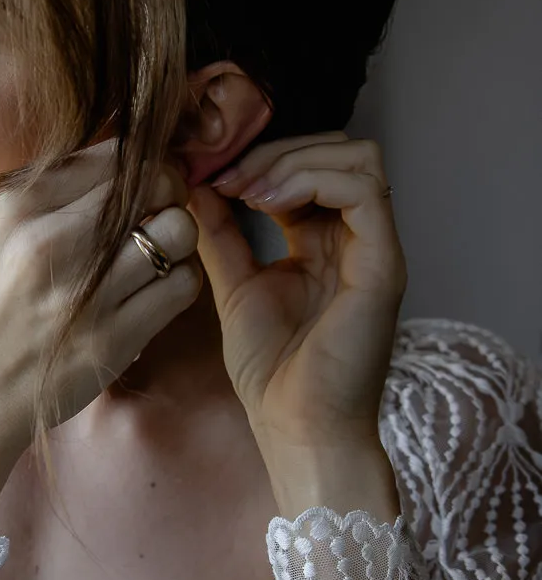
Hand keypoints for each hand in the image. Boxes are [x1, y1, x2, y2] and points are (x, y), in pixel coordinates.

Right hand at [0, 139, 201, 446]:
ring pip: (177, 231)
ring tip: (157, 256)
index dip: (145, 163)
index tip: (145, 183)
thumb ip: (52, 195)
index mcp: (20, 205)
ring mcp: (85, 290)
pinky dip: (180, 282)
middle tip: (158, 216)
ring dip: (178, 240)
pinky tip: (156, 291)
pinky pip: (181, 284)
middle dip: (169, 196)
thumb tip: (122, 158)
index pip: (115, 153)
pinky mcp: (113, 336)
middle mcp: (52, 239)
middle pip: (156, 183)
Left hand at [188, 131, 404, 515]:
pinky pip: (365, 190)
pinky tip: (266, 204)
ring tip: (246, 189)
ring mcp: (375, 250)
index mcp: (324, 244)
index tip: (210, 171)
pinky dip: (312, 180)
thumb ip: (220, 235)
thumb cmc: (271, 373)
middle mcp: (355, 240)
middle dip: (275, 150)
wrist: (297, 430)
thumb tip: (194, 183)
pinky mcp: (384, 266)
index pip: (309, 167)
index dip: (261, 156)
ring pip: (359, 158)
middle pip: (338, 150)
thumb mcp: (233, 286)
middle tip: (226, 175)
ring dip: (294, 160)